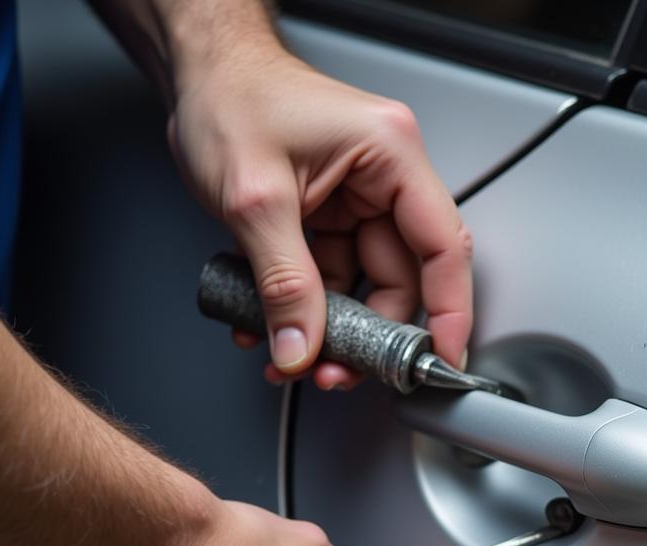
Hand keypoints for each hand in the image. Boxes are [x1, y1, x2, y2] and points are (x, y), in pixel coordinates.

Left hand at [169, 40, 472, 388]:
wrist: (196, 73)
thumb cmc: (229, 95)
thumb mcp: (255, 198)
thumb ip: (283, 281)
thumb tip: (303, 345)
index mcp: (390, 155)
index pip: (442, 248)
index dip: (450, 312)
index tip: (440, 359)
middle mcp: (382, 180)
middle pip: (399, 280)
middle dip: (366, 336)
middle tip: (335, 371)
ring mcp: (355, 202)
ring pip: (359, 288)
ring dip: (327, 329)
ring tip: (292, 354)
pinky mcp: (328, 219)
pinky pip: (327, 279)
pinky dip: (301, 308)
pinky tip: (271, 323)